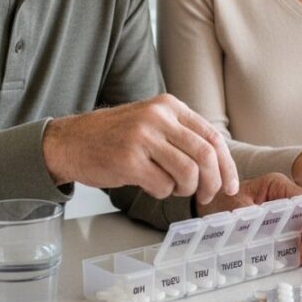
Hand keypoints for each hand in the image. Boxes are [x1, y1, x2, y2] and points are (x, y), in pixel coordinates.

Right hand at [41, 93, 238, 204]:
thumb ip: (182, 135)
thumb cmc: (114, 136)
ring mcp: (143, 137)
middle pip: (205, 155)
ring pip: (188, 173)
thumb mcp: (152, 121)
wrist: (70, 141)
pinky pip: (163, 186)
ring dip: (186, 189)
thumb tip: (218, 164)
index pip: (212, 136)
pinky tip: (151, 186)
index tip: (230, 184)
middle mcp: (158, 117)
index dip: (227, 165)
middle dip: (213, 182)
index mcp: (169, 106)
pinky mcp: (129, 160)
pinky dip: (163, 193)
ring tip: (173, 188)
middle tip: (207, 195)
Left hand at [198, 173, 301, 264]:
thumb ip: (248, 215)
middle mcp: (283, 197)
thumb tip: (259, 229)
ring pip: (301, 227)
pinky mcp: (277, 226)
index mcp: (276, 185)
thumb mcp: (233, 206)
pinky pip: (290, 235)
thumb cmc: (222, 200)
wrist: (211, 205)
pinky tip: (295, 259)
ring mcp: (282, 213)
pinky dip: (294, 247)